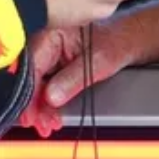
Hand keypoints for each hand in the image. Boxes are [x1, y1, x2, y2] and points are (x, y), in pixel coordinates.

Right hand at [19, 19, 140, 135]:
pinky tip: (51, 117)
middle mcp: (47, 42)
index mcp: (53, 33)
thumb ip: (72, 79)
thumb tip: (51, 97)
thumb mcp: (98, 62)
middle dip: (35, 104)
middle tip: (42, 124)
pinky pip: (44, 86)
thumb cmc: (117, 41)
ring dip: (41, 107)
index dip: (29, 92)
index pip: (32, 65)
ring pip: (36, 84)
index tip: (32, 113)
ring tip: (48, 125)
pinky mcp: (53, 66)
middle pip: (30, 77)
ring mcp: (50, 54)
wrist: (129, 40)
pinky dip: (47, 103)